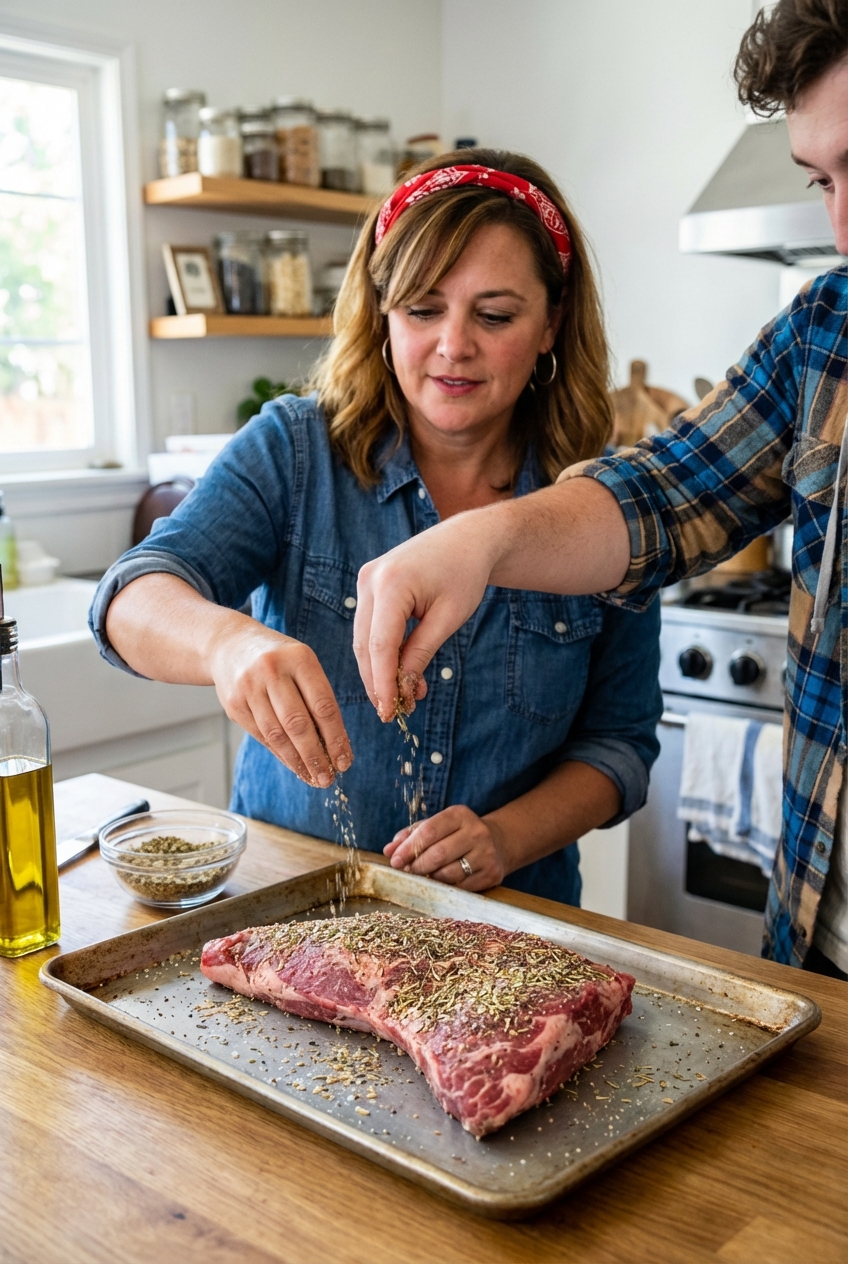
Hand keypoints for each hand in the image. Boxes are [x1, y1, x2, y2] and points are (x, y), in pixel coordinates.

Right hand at [209, 622, 351, 786]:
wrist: (230, 644)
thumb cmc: (278, 658)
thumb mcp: (303, 663)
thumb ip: (318, 697)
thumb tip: (335, 745)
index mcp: (300, 659)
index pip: (323, 706)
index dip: (336, 738)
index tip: (345, 760)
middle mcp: (272, 671)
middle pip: (298, 724)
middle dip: (316, 756)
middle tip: (328, 778)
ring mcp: (249, 687)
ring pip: (277, 735)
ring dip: (297, 761)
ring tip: (313, 777)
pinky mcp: (234, 704)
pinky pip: (261, 736)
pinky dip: (279, 754)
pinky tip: (293, 765)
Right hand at [354, 512, 499, 720]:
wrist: (466, 538)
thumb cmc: (464, 574)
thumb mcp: (448, 618)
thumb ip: (421, 652)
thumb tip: (402, 688)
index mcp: (391, 584)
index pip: (379, 646)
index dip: (383, 683)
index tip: (389, 713)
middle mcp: (370, 579)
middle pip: (365, 644)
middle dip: (378, 681)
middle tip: (394, 712)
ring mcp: (366, 579)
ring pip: (363, 638)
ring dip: (380, 670)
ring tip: (404, 696)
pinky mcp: (370, 584)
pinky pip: (370, 626)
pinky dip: (382, 651)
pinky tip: (401, 672)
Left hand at [383, 805, 508, 890]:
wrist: (498, 843)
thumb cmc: (458, 834)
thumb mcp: (437, 826)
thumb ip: (412, 835)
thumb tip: (389, 850)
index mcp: (460, 815)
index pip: (429, 831)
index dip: (409, 848)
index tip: (395, 860)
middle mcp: (477, 832)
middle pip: (438, 854)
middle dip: (417, 866)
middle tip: (406, 871)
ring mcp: (486, 854)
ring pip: (448, 874)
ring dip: (430, 878)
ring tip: (425, 875)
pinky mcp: (492, 874)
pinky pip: (460, 887)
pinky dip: (446, 887)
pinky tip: (442, 882)